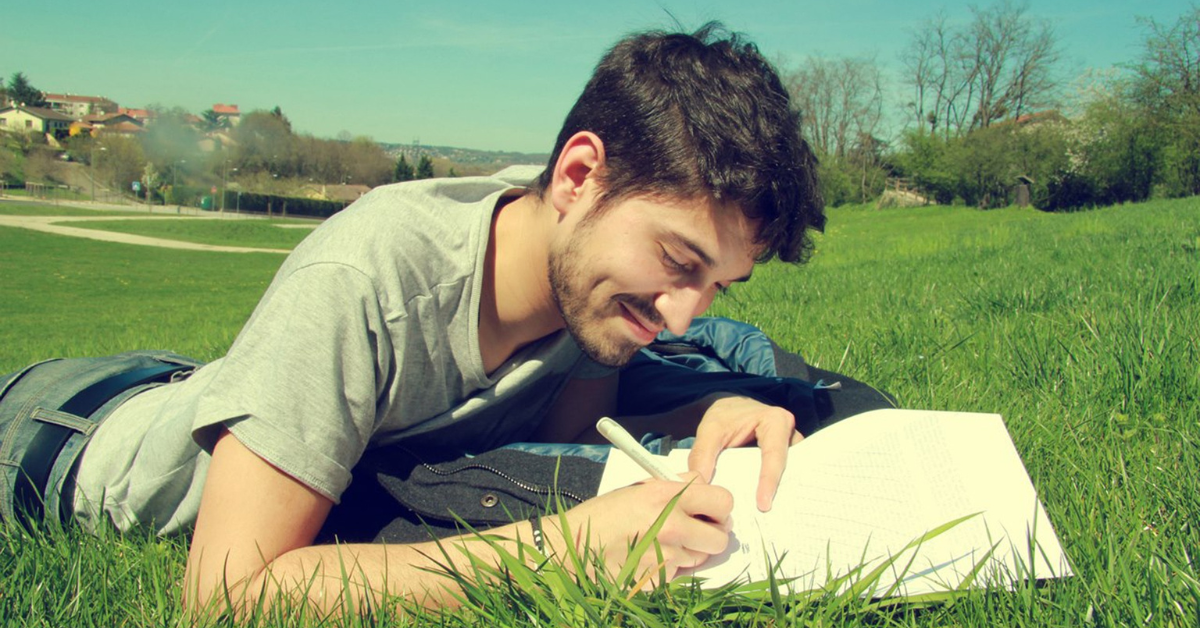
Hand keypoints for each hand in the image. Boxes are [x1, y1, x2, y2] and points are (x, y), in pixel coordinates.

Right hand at [559, 473, 732, 585]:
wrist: (572, 546)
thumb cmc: (604, 514)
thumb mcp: (639, 486)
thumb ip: (675, 483)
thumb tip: (703, 483)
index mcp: (666, 495)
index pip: (723, 501)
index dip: (720, 507)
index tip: (712, 510)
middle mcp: (670, 525)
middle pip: (721, 537)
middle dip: (712, 535)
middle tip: (697, 531)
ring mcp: (665, 556)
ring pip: (701, 558)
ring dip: (690, 552)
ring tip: (663, 542)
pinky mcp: (657, 579)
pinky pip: (678, 574)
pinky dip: (669, 568)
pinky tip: (647, 558)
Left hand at [687, 395, 802, 511]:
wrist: (731, 408)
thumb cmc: (724, 415)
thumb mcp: (710, 429)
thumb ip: (702, 453)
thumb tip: (702, 484)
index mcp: (776, 421)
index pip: (775, 455)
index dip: (769, 481)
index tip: (763, 505)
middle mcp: (790, 434)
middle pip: (789, 467)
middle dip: (782, 491)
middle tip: (771, 517)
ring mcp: (792, 448)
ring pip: (791, 474)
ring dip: (781, 493)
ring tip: (771, 517)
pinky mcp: (787, 458)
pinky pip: (785, 476)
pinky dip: (775, 490)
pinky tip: (763, 508)